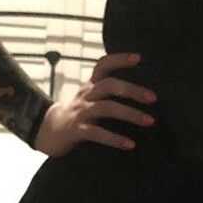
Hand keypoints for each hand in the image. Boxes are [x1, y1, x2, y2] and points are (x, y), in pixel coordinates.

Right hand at [34, 51, 155, 157]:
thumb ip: (109, 92)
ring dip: (130, 114)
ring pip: (106, 108)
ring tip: (149, 121)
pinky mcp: (76, 130)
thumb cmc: (78, 114)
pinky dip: (115, 139)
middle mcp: (86, 95)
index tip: (138, 57)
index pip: (103, 65)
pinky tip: (130, 144)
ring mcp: (81, 112)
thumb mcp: (91, 98)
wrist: (49, 132)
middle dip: (132, 90)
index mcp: (90, 86)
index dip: (119, 59)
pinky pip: (97, 133)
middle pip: (109, 85)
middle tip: (153, 98)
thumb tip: (142, 93)